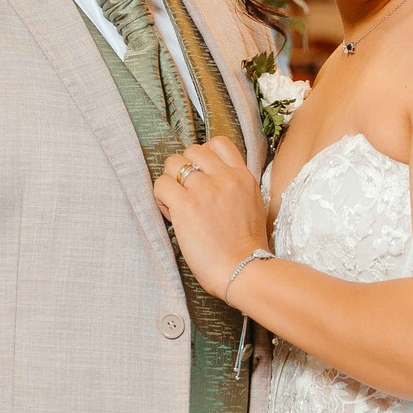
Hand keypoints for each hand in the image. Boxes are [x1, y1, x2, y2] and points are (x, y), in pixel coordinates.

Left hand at [150, 138, 271, 301]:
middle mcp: (224, 177)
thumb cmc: (245, 247)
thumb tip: (208, 180)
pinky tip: (170, 213)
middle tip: (185, 191)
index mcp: (243, 176)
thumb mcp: (251, 205)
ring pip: (173, 164)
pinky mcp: (186, 205)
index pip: (219, 143)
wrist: (242, 269)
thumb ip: (234, 187)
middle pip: (192, 150)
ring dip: (170, 182)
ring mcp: (205, 189)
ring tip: (176, 203)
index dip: (204, 155)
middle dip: (184, 168)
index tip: (200, 173)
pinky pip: (161, 185)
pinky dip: (161, 197)